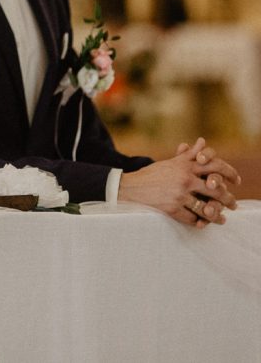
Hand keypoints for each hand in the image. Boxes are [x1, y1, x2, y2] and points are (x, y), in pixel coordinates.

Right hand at [119, 137, 238, 227]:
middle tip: (233, 205)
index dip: (229, 173)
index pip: (214, 166)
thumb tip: (202, 141)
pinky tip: (202, 223)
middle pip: (215, 189)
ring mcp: (178, 195)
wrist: (129, 188)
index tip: (236, 181)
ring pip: (206, 207)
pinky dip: (198, 222)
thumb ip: (188, 155)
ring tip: (221, 219)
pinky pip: (192, 218)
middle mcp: (184, 179)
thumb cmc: (151, 175)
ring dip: (216, 215)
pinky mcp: (172, 208)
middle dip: (227, 199)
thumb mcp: (170, 162)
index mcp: (185, 166)